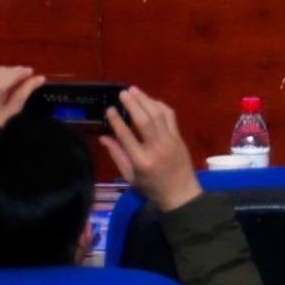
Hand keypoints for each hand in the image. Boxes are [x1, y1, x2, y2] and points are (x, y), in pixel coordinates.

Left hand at [0, 67, 43, 144]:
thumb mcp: (10, 136)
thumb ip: (19, 114)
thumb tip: (32, 96)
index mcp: (1, 122)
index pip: (17, 99)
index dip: (29, 86)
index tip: (41, 78)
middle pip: (0, 86)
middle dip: (16, 74)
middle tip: (28, 70)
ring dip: (4, 71)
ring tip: (16, 69)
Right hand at [104, 88, 200, 211]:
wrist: (180, 193)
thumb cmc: (151, 188)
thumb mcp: (130, 177)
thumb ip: (117, 156)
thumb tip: (103, 137)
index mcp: (142, 162)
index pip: (127, 137)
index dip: (117, 121)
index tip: (109, 109)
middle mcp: (157, 149)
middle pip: (144, 121)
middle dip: (133, 104)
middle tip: (122, 93)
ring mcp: (170, 141)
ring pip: (158, 114)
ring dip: (146, 99)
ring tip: (134, 90)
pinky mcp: (179, 137)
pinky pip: (170, 116)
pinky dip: (160, 105)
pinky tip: (150, 100)